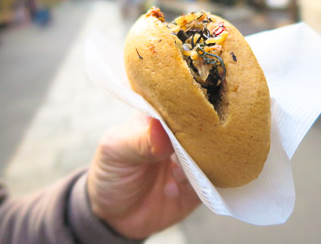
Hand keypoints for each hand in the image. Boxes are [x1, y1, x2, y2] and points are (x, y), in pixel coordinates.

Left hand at [87, 113, 199, 238]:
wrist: (114, 217)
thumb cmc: (111, 172)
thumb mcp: (116, 151)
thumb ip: (139, 140)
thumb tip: (160, 126)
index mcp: (160, 117)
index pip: (179, 102)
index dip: (188, 102)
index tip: (193, 109)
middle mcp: (180, 137)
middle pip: (202, 127)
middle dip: (198, 136)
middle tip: (184, 147)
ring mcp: (191, 161)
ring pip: (209, 154)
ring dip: (194, 165)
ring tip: (175, 173)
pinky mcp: (198, 186)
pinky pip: (208, 182)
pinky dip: (191, 186)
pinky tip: (171, 189)